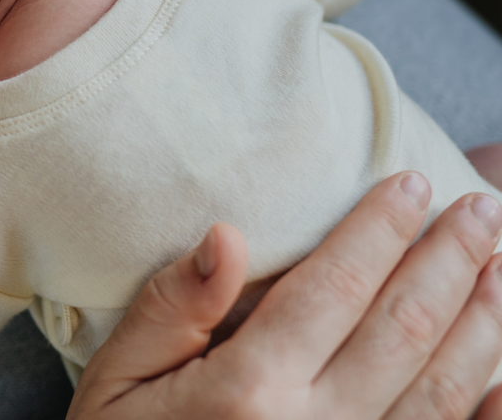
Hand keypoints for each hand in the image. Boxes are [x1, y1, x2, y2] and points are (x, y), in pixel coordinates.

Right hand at [67, 173, 501, 419]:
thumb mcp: (116, 380)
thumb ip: (170, 310)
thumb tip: (227, 236)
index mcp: (249, 391)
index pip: (335, 287)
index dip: (379, 230)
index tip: (410, 184)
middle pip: (403, 329)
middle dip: (449, 262)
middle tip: (480, 210)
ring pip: (445, 389)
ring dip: (481, 323)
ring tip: (498, 267)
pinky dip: (487, 407)